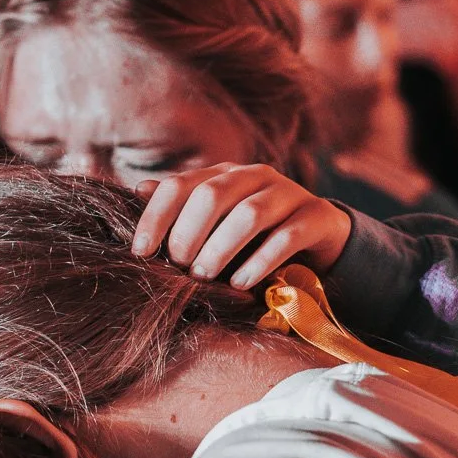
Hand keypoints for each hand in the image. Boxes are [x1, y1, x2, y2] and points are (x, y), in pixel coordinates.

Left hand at [132, 163, 352, 287]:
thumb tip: (139, 190)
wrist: (318, 235)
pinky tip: (241, 283)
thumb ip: (181, 209)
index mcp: (223, 174)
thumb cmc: (254, 233)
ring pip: (249, 214)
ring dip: (221, 249)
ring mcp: (288, 193)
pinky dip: (260, 262)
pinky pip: (286, 237)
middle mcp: (254, 176)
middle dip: (189, 234)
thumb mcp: (216, 222)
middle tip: (180, 266)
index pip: (179, 185)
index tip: (140, 252)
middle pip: (212, 195)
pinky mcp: (316, 216)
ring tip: (205, 277)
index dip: (156, 218)